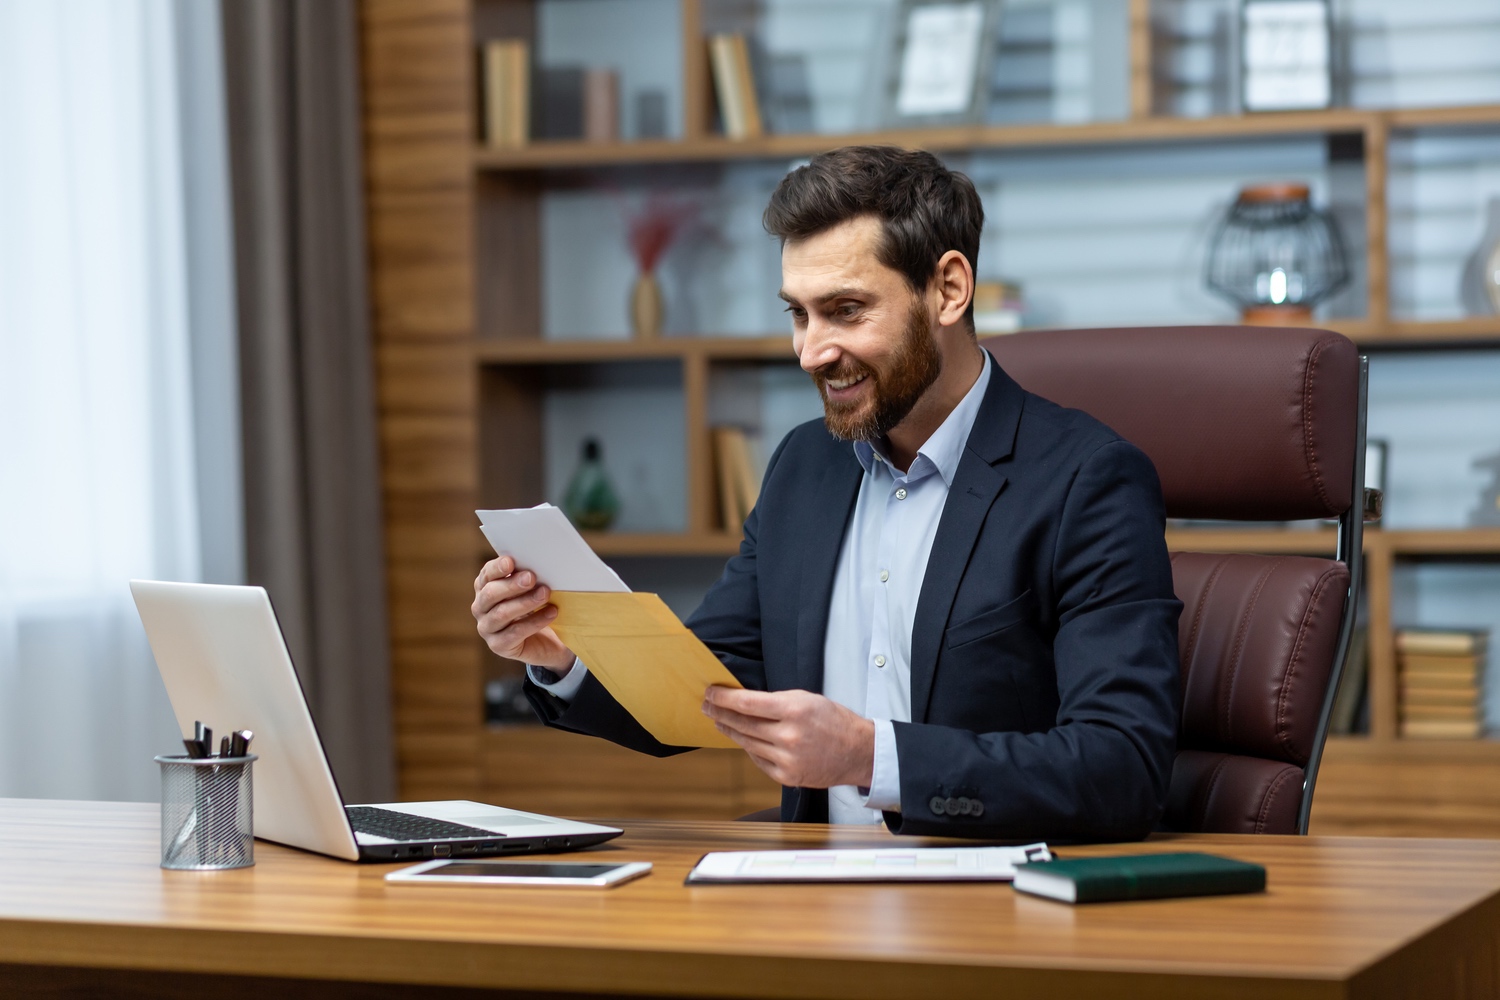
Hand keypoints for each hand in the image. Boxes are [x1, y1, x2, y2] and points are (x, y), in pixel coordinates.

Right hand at [471, 556, 575, 672]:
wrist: (547, 641)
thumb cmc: (536, 607)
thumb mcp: (531, 589)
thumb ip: (527, 577)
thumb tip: (536, 565)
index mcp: (485, 588)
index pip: (486, 575)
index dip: (497, 568)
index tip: (511, 562)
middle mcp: (480, 608)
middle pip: (491, 594)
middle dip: (512, 585)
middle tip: (531, 577)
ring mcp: (487, 628)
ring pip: (502, 613)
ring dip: (525, 602)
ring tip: (545, 593)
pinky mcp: (498, 646)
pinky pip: (515, 633)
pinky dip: (535, 621)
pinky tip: (551, 613)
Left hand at [702, 687, 874, 788]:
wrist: (857, 752)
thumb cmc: (834, 721)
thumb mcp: (807, 699)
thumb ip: (776, 701)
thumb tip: (745, 701)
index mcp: (794, 711)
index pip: (747, 703)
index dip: (724, 698)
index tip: (711, 693)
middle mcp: (789, 736)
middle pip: (742, 724)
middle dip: (721, 713)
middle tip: (707, 706)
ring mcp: (787, 758)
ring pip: (747, 743)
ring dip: (730, 731)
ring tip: (719, 721)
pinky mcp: (787, 776)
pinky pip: (758, 760)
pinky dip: (749, 749)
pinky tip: (743, 740)